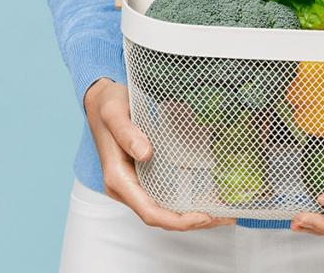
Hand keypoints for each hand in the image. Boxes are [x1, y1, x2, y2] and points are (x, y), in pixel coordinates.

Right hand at [83, 78, 236, 230]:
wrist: (100, 102)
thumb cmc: (107, 107)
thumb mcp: (115, 113)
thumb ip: (127, 133)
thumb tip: (145, 153)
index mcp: (118, 179)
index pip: (149, 212)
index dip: (177, 220)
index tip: (203, 215)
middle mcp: (125, 188)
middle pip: (160, 217)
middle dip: (191, 221)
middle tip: (224, 217)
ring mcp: (133, 185)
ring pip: (163, 209)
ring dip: (191, 214)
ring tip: (221, 212)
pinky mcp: (141, 177)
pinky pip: (163, 196)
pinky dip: (184, 201)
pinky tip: (205, 196)